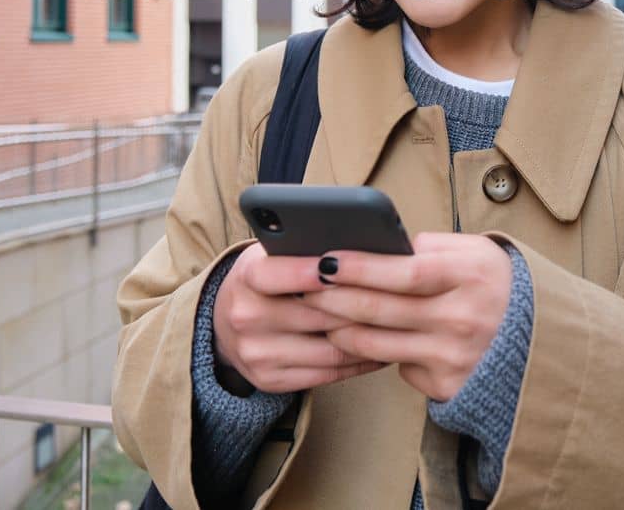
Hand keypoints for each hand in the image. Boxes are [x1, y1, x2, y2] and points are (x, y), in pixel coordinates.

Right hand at [212, 243, 386, 393]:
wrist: (224, 325)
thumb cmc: (264, 280)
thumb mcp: (269, 256)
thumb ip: (299, 249)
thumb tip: (354, 244)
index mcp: (246, 279)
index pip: (277, 274)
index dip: (310, 271)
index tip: (342, 265)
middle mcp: (246, 319)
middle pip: (317, 315)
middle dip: (360, 306)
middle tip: (399, 298)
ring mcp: (257, 354)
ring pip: (330, 350)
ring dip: (368, 338)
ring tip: (398, 324)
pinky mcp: (270, 381)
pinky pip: (328, 375)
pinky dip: (359, 363)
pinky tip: (380, 349)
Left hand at [302, 233, 513, 401]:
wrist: (541, 342)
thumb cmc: (498, 287)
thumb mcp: (476, 253)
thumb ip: (431, 247)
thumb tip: (380, 248)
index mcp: (471, 276)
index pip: (403, 271)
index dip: (359, 266)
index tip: (325, 259)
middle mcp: (462, 318)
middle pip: (380, 309)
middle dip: (332, 297)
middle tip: (303, 286)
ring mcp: (453, 357)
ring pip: (375, 343)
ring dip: (338, 328)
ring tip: (319, 313)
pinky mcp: (447, 386)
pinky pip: (397, 367)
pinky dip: (376, 353)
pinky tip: (359, 339)